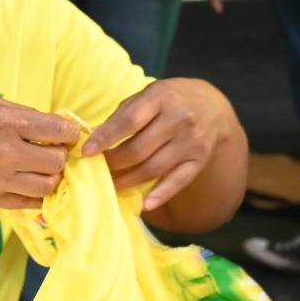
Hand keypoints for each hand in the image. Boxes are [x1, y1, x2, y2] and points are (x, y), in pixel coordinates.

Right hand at [0, 96, 80, 209]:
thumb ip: (21, 113)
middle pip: (56, 161)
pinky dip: (35, 195)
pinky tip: (28, 183)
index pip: (58, 130)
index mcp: (5, 121)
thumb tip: (52, 125)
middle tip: (51, 151)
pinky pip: (27, 203)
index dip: (69, 132)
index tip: (66, 133)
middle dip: (60, 155)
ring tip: (40, 169)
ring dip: (49, 177)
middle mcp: (4, 151)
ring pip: (47, 186)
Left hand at [83, 79, 231, 211]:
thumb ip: (122, 115)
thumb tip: (94, 139)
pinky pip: (178, 180)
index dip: (106, 138)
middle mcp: (179, 118)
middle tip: (98, 170)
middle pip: (139, 149)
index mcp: (161, 97)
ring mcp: (191, 141)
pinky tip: (145, 204)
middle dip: (114, 163)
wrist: (213, 106)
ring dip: (128, 180)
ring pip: (154, 168)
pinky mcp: (199, 160)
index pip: (129, 120)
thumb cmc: (168, 101)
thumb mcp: (147, 96)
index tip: (86, 152)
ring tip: (111, 185)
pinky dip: (161, 194)